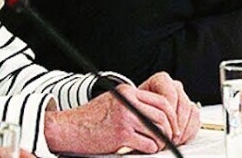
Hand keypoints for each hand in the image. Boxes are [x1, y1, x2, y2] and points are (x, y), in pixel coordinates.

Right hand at [45, 83, 181, 154]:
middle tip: (169, 138)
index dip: (171, 115)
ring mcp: (125, 118)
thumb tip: (156, 116)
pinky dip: (150, 149)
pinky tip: (144, 150)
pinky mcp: (121, 135)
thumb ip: (133, 104)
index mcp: (128, 92)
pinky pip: (148, 144)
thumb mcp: (113, 102)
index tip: (172, 125)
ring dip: (161, 141)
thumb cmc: (90, 118)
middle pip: (163, 115)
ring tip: (156, 145)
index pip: (161, 100)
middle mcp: (128, 102)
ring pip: (158, 130)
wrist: (69, 128)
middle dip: (170, 129)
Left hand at [137, 72, 200, 144]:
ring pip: (192, 112)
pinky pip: (196, 119)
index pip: (171, 95)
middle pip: (183, 104)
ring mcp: (183, 97)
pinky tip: (180, 140)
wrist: (138, 116)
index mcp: (160, 80)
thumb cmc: (135, 112)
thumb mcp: (135, 109)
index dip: (170, 114)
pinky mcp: (190, 109)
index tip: (165, 129)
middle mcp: (174, 87)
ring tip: (173, 141)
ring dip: (184, 130)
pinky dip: (190, 132)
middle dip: (177, 124)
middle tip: (170, 139)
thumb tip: (148, 124)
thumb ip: (142, 113)